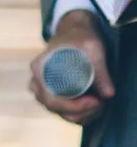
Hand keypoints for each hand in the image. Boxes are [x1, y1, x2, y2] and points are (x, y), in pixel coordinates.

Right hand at [32, 10, 114, 126]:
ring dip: (80, 114)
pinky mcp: (53, 91)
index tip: (96, 101)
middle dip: (80, 112)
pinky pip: (62, 109)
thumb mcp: (93, 49)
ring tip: (98, 104)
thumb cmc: (80, 38)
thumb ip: (100, 72)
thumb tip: (109, 94)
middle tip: (100, 103)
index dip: (74, 106)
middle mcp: (37, 81)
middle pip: (54, 108)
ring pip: (58, 111)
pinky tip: (92, 105)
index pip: (51, 99)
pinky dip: (78, 112)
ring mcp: (44, 87)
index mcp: (40, 69)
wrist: (74, 32)